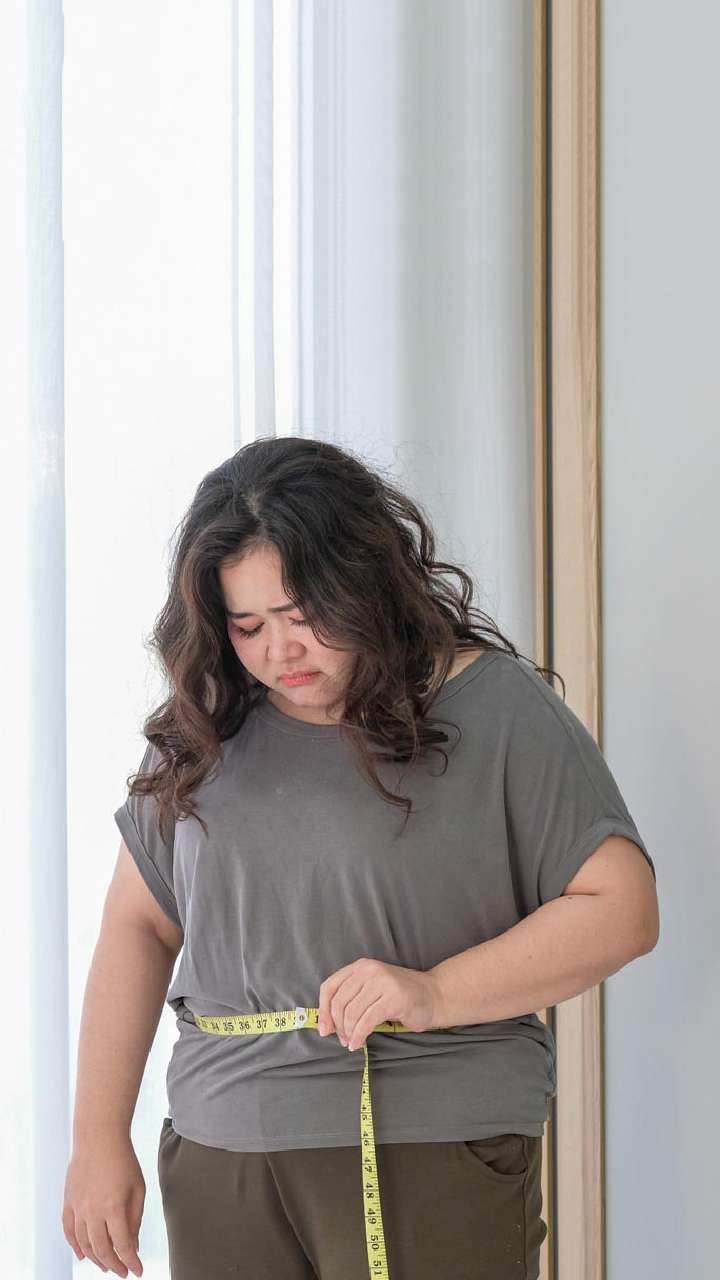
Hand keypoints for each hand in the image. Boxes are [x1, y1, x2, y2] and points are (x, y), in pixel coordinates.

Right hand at [62, 1134, 144, 1275]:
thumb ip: (135, 1219)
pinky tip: (83, 1255)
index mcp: (114, 1208)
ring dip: (96, 1258)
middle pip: (102, 1249)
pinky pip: (69, 1231)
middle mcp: (93, 1212)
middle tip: (123, 1272)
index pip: (123, 1245)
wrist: (98, 1137)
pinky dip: (75, 1246)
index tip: (138, 1271)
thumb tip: (132, 1245)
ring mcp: (78, 1208)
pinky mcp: (68, 1202)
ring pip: (84, 1244)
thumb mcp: (138, 1188)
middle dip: (114, 1265)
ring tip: (107, 1265)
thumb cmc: (123, 1160)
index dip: (131, 1262)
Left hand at [317, 957, 443, 1051]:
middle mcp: (370, 970)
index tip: (325, 1029)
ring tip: (352, 1043)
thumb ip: (351, 1000)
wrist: (433, 995)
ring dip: (349, 1033)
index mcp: (360, 967)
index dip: (323, 1010)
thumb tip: (325, 1025)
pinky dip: (360, 1035)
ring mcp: (383, 982)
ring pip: (352, 1012)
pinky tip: (359, 1043)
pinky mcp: (394, 998)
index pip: (330, 987)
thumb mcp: (371, 991)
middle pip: (340, 1002)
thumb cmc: (399, 998)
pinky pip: (368, 1021)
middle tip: (343, 1040)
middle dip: (338, 1026)